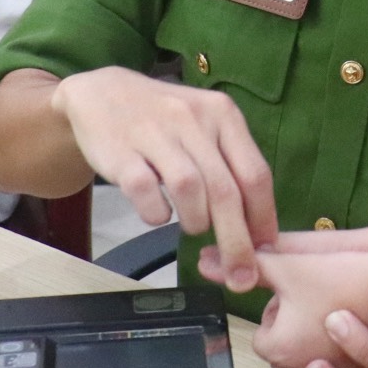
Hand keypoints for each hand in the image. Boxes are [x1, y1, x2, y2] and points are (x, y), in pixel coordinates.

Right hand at [53, 66, 277, 289]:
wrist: (101, 93)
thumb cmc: (162, 120)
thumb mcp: (204, 127)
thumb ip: (231, 166)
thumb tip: (258, 227)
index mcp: (222, 114)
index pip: (255, 173)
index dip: (264, 218)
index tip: (266, 250)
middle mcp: (193, 119)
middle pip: (225, 190)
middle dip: (237, 241)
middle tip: (240, 275)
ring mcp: (155, 133)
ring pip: (190, 189)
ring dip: (197, 222)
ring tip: (194, 228)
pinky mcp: (121, 151)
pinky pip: (146, 192)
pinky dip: (157, 214)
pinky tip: (158, 214)